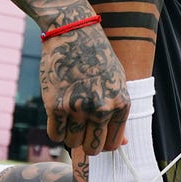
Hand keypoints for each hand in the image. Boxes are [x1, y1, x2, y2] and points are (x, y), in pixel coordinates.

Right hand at [37, 22, 128, 154]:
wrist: (73, 33)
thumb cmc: (97, 58)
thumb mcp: (116, 82)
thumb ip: (118, 114)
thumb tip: (125, 144)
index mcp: (121, 104)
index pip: (113, 144)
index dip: (102, 141)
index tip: (94, 133)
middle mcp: (102, 109)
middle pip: (92, 148)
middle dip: (86, 143)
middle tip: (80, 128)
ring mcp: (78, 108)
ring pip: (72, 143)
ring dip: (69, 134)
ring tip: (69, 114)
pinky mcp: (55, 106)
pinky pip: (55, 135)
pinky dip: (55, 129)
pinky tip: (58, 113)